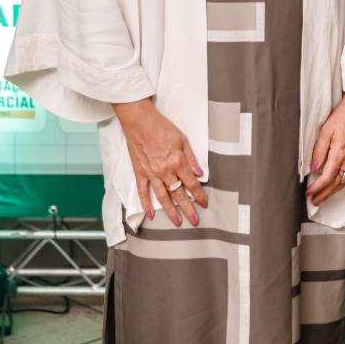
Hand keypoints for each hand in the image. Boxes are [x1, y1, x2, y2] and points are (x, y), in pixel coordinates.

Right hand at [113, 99, 207, 225]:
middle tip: (195, 221)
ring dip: (170, 211)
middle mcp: (165, 171)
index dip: (199, 195)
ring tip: (177, 222)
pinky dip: (146, 204)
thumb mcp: (182, 139)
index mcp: (177, 161)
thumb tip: (199, 173)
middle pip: (178, 193)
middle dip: (188, 208)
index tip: (204, 204)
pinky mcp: (140, 173)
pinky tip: (151, 214)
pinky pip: (143, 192)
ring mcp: (151, 174)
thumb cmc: (162, 127)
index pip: (191, 183)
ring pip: (162, 197)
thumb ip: (191, 158)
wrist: (140, 121)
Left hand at [305, 93, 344, 205]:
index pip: (327, 178)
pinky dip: (342, 183)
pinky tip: (337, 184)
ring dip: (333, 191)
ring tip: (323, 197)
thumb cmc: (343, 115)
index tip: (308, 194)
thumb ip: (318, 150)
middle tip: (314, 201)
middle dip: (324, 195)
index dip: (317, 188)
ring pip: (344, 181)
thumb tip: (313, 167)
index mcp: (340, 154)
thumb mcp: (326, 130)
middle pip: (336, 184)